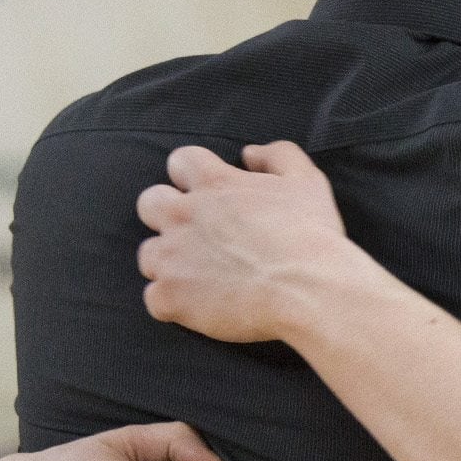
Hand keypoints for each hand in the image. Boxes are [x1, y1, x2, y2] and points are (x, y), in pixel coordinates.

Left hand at [137, 142, 354, 343]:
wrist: (309, 290)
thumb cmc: (312, 235)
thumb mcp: (306, 179)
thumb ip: (276, 155)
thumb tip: (249, 153)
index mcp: (213, 183)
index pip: (180, 161)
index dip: (192, 176)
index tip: (209, 193)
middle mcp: (184, 215)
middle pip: (149, 203)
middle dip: (167, 215)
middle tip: (196, 235)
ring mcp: (172, 257)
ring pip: (148, 254)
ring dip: (169, 263)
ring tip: (200, 277)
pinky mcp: (170, 297)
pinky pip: (153, 299)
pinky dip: (173, 303)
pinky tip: (200, 307)